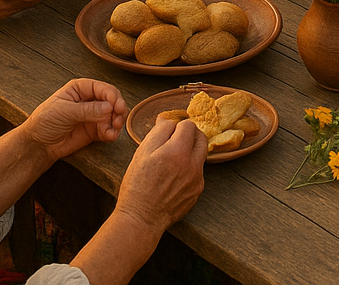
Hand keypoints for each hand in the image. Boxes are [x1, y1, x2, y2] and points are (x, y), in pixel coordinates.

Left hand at [21, 79, 127, 162]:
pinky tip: (110, 136)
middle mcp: (90, 100)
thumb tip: (109, 107)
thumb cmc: (45, 121)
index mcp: (81, 88)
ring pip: (114, 115)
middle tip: (119, 117)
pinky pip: (109, 129)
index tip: (116, 106)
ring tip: (115, 128)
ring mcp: (94, 116)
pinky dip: (113, 132)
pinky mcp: (95, 131)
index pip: (103, 88)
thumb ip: (87, 109)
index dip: (112, 96)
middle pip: (112, 100)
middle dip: (118, 108)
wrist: (37, 145)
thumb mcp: (64, 111)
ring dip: (118, 120)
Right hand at [114, 117, 206, 239]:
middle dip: (190, 135)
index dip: (177, 126)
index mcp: (177, 152)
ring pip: (200, 155)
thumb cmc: (137, 186)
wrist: (141, 219)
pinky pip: (198, 172)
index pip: (189, 125)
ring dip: (190, 152)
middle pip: (201, 137)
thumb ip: (159, 131)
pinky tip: (174, 177)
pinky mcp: (197, 191)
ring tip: (173, 161)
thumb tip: (168, 119)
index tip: (169, 134)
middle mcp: (192, 164)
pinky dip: (189, 169)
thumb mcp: (142, 153)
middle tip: (175, 142)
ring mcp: (197, 179)